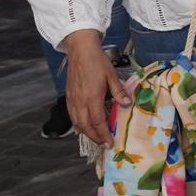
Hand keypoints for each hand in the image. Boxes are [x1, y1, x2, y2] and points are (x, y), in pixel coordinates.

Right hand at [63, 31, 128, 146]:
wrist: (80, 51)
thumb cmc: (97, 62)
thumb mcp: (112, 76)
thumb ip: (119, 92)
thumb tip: (127, 104)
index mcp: (92, 97)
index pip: (98, 122)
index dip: (104, 134)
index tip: (109, 142)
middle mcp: (80, 101)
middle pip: (86, 126)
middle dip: (95, 137)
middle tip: (104, 144)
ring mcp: (72, 99)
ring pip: (77, 122)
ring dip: (86, 133)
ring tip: (95, 138)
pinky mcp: (68, 96)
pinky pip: (71, 115)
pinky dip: (76, 124)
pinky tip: (81, 128)